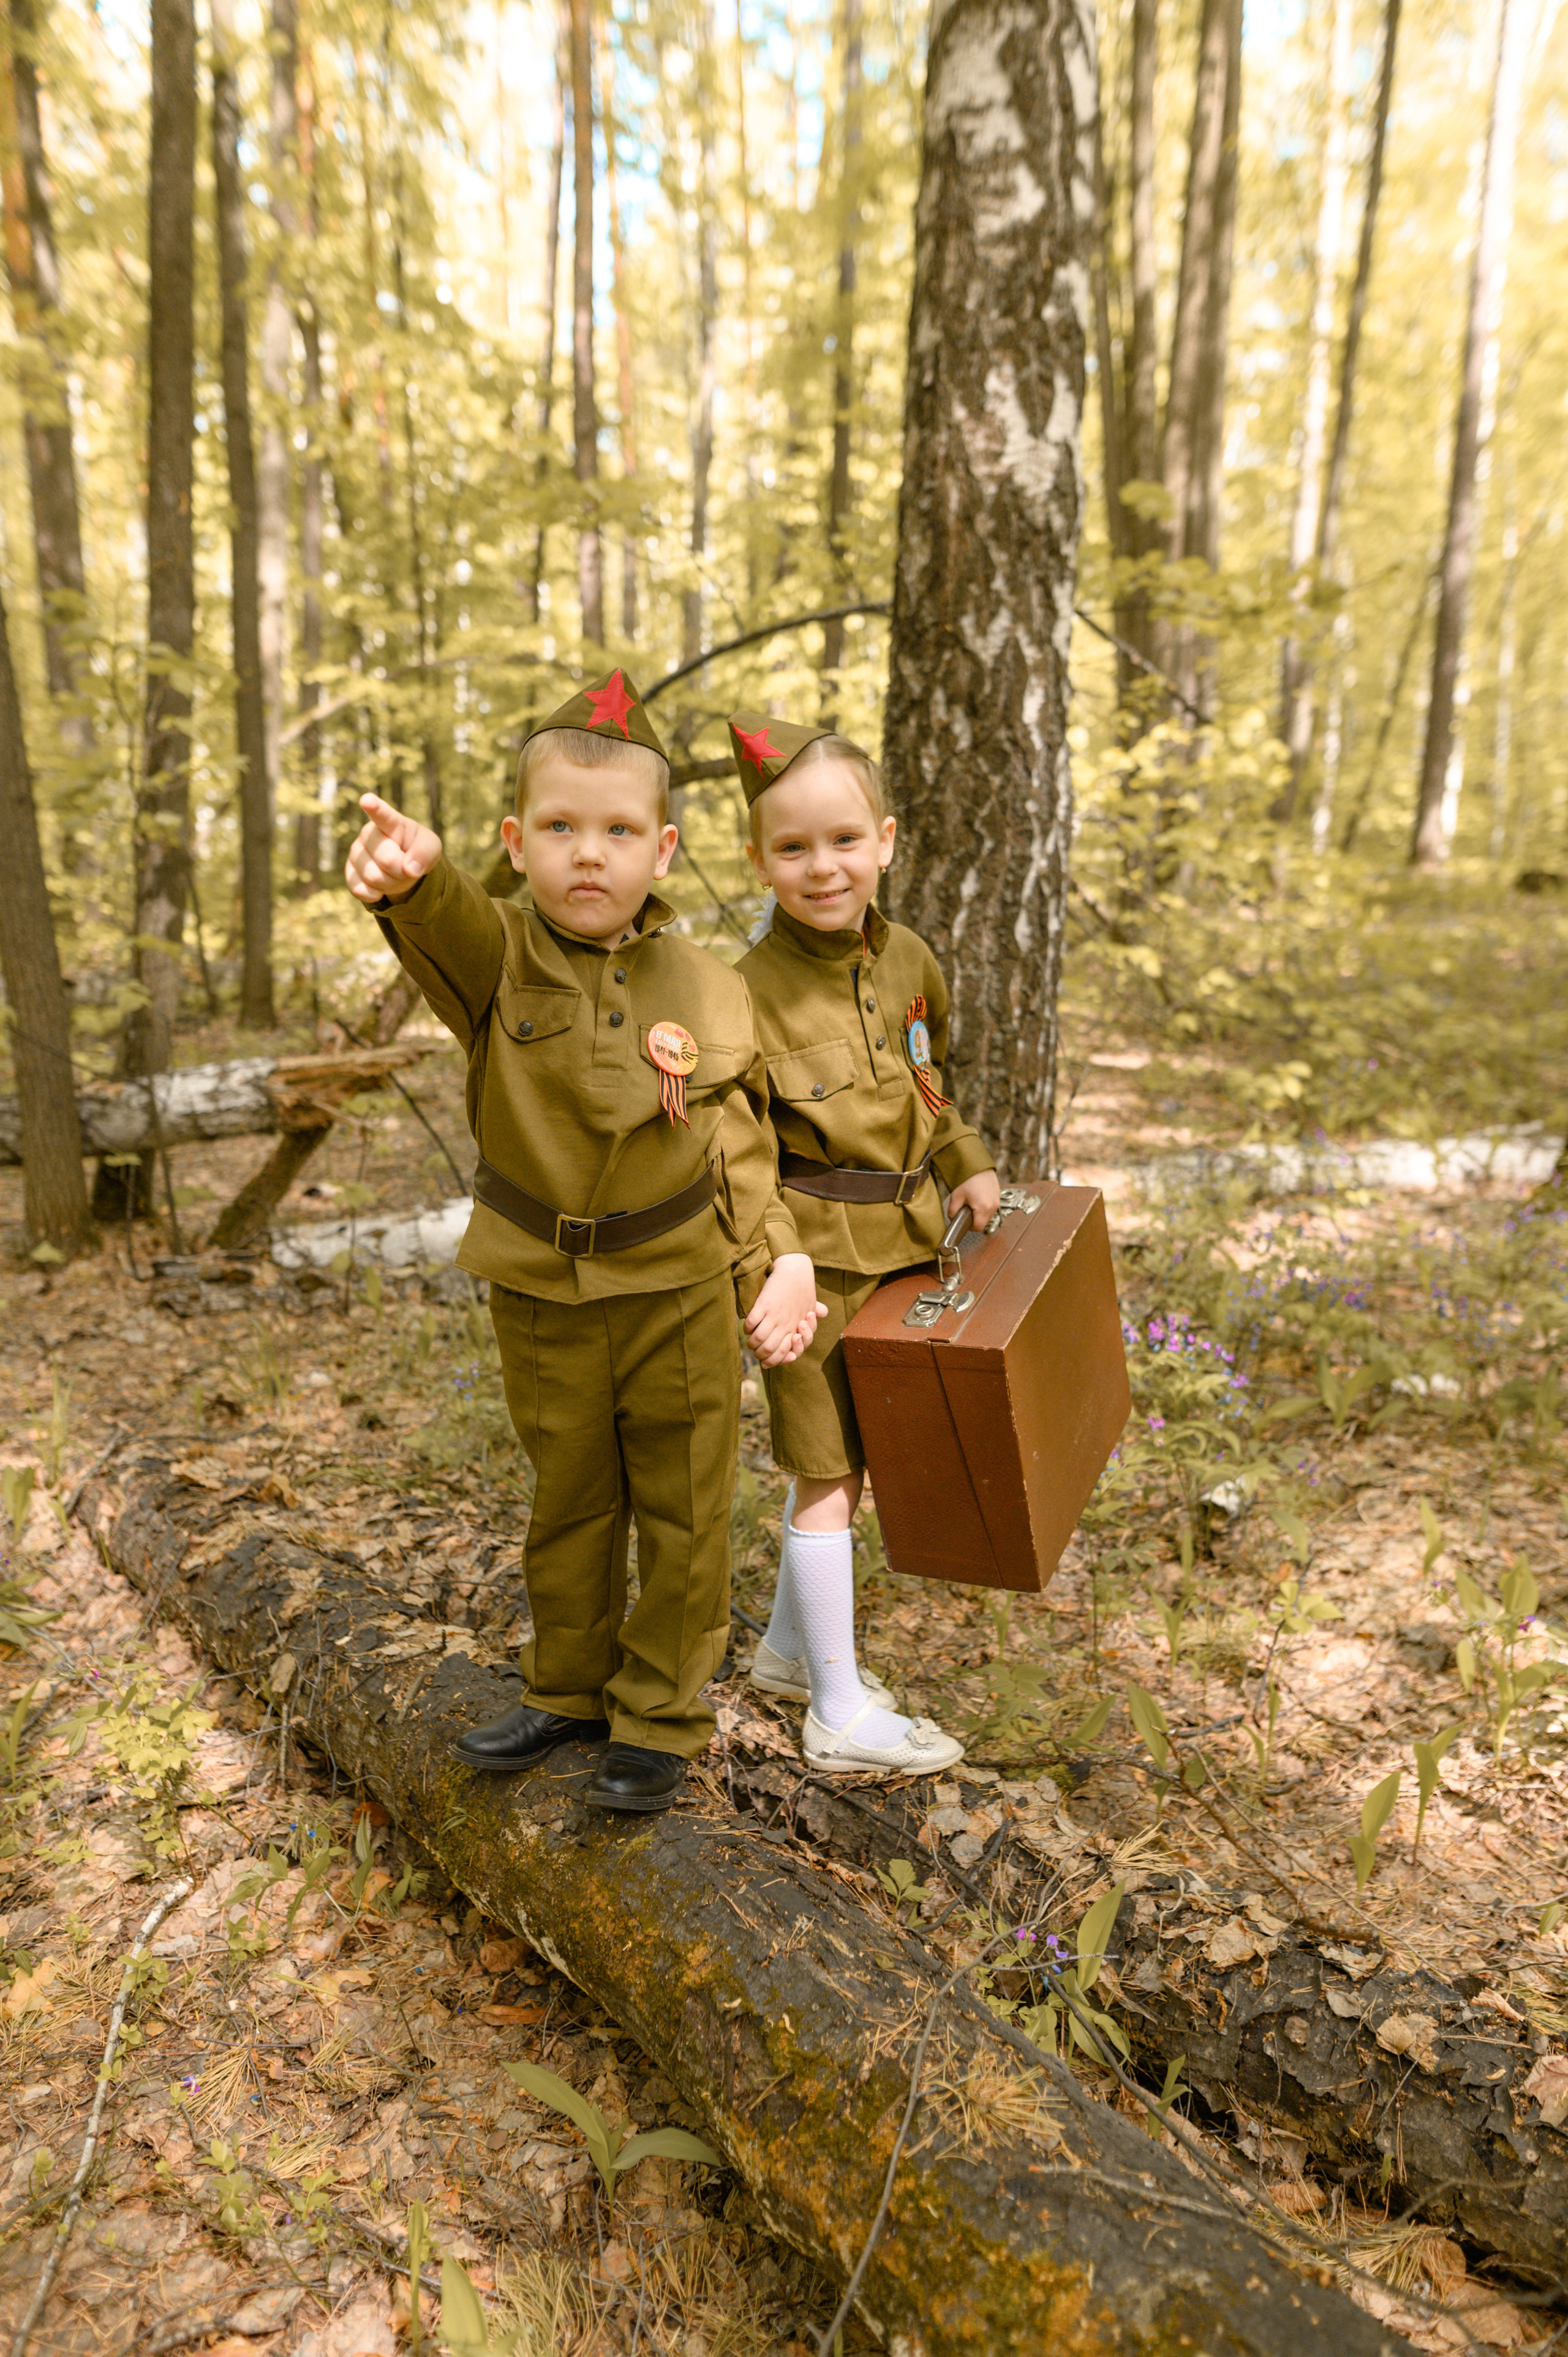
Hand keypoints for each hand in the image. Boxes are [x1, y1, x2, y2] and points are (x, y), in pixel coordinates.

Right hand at [344, 792, 442, 904]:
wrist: (404, 867)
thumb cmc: (417, 850)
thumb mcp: (431, 848)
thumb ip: (425, 853)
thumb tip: (410, 869)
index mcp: (391, 822)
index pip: (382, 814)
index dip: (374, 807)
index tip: (367, 800)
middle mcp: (368, 834)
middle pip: (387, 859)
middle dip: (402, 870)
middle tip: (406, 866)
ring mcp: (356, 853)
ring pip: (373, 877)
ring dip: (391, 883)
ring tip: (394, 874)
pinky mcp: (349, 873)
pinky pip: (361, 890)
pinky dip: (376, 894)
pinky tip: (380, 886)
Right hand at [744, 1254, 825, 1370]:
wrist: (795, 1268)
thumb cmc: (803, 1285)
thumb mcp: (811, 1300)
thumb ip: (816, 1311)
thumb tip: (823, 1312)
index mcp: (798, 1328)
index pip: (789, 1353)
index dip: (777, 1361)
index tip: (769, 1361)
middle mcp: (787, 1324)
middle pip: (770, 1350)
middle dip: (761, 1355)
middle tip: (757, 1352)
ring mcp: (775, 1315)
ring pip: (759, 1340)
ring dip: (752, 1344)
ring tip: (750, 1342)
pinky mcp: (764, 1304)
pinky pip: (751, 1323)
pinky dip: (747, 1329)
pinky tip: (747, 1328)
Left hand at [947, 1168, 1001, 1232]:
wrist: (975, 1163)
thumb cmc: (966, 1178)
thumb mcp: (956, 1197)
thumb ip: (953, 1212)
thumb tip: (954, 1219)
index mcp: (984, 1208)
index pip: (978, 1227)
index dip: (969, 1227)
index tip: (964, 1221)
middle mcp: (994, 1206)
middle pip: (985, 1222)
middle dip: (975, 1219)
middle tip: (966, 1210)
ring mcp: (997, 1200)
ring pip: (989, 1215)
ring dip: (980, 1213)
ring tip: (971, 1203)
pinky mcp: (998, 1194)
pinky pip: (992, 1206)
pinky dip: (985, 1206)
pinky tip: (977, 1198)